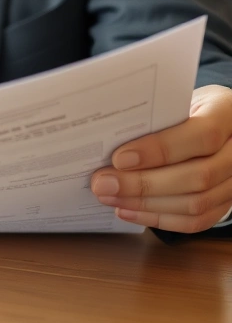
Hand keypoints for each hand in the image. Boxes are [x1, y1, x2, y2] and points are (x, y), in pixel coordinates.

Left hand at [91, 85, 231, 232]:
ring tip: (108, 197)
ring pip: (196, 203)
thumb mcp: (173, 102)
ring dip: (145, 204)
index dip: (161, 149)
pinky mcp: (226, 203)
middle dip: (143, 184)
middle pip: (199, 176)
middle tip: (102, 183)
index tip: (119, 158)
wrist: (212, 124)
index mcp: (228, 113)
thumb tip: (105, 144)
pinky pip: (195, 221)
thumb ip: (152, 120)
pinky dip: (157, 218)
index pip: (203, 135)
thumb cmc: (183, 109)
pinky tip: (126, 210)